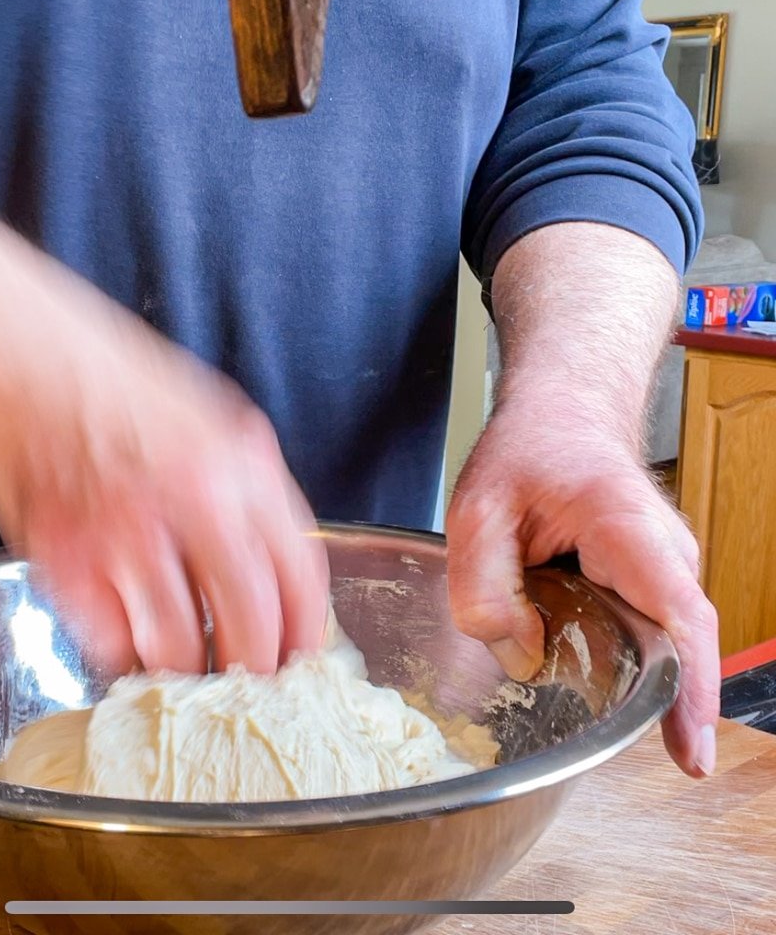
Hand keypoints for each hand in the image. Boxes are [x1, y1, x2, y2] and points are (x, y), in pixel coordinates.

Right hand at [0, 300, 329, 676]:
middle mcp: (192, 505)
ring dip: (189, 673)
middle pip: (248, 629)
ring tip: (191, 670)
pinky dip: (126, 656)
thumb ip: (257, 497)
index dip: (306, 632)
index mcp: (243, 469)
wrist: (34, 369)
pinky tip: (132, 642)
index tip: (301, 658)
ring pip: (178, 650)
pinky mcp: (66, 562)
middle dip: (254, 671)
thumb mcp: (222, 424)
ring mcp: (125, 537)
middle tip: (248, 682)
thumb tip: (283, 578)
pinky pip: (111, 644)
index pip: (301, 578)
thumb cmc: (129, 396)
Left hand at [446, 404, 720, 778]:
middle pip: (666, 645)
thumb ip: (483, 588)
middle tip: (578, 713)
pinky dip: (602, 646)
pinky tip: (563, 637)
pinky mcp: (651, 583)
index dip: (689, 690)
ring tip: (554, 644)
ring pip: (647, 643)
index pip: (679, 618)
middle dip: (626, 690)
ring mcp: (665, 570)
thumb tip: (521, 660)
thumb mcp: (476, 510)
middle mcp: (665, 555)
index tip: (691, 752)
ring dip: (605, 663)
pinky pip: (635, 631)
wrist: (561, 415)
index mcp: (627, 529)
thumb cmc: (527, 453)